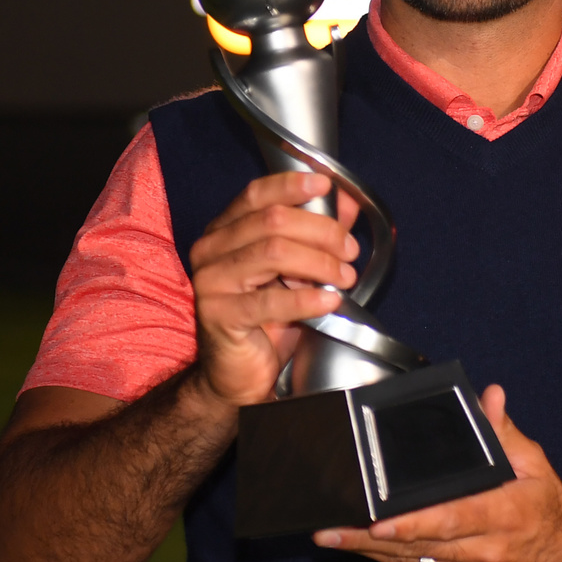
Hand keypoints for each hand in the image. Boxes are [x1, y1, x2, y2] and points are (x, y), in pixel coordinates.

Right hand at [188, 172, 359, 407]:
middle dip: (321, 231)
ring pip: (272, 252)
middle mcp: (211, 250)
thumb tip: (346, 204)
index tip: (325, 186)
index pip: (257, 195)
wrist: (236, 375)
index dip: (292, 186)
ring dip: (319, 263)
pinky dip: (306, 299)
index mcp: (225, 232)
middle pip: (272, 221)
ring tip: (344, 276)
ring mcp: (211, 281)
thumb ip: (316, 234)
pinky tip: (329, 302)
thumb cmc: (264, 322)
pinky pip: (269, 300)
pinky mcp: (219, 314)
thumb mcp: (295, 272)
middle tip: (349, 250)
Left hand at [315, 385, 561, 561]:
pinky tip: (367, 552)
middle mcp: (486, 551)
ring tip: (333, 539)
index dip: (410, 523)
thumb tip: (488, 395)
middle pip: (419, 546)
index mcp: (503, 513)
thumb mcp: (536, 466)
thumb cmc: (552, 513)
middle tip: (329, 531)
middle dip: (368, 539)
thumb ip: (504, 433)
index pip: (448, 519)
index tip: (376, 522)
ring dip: (371, 554)